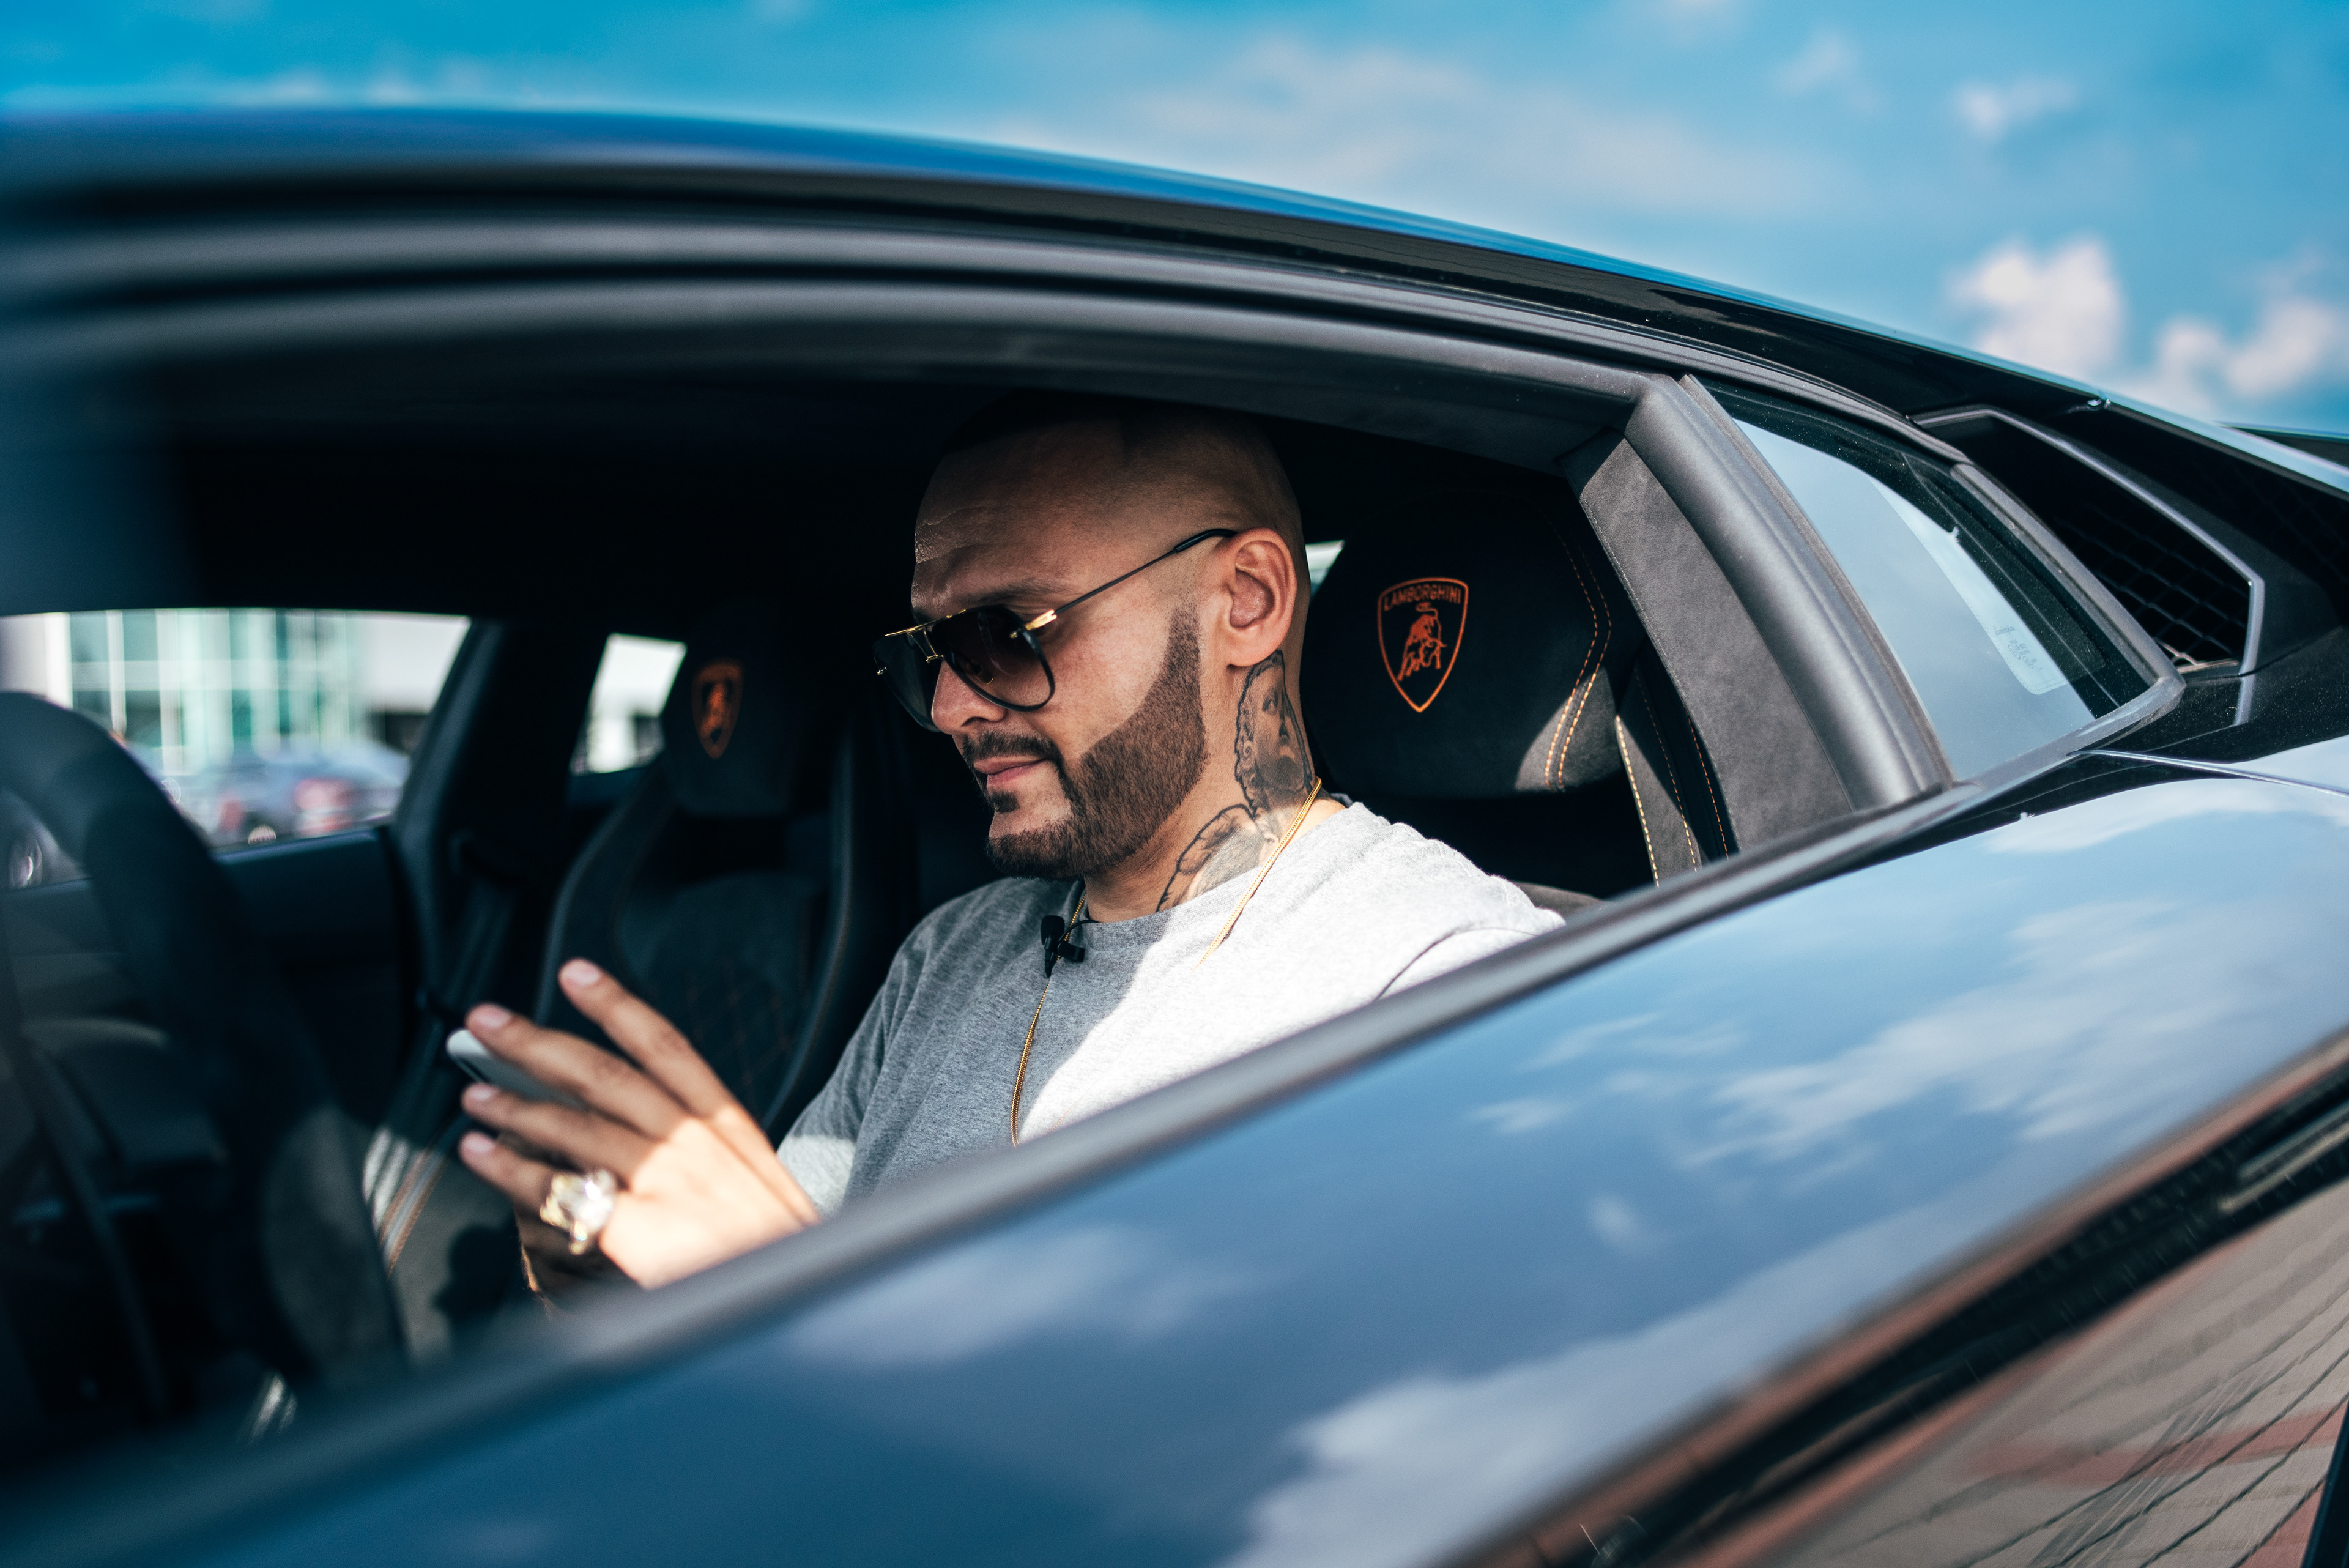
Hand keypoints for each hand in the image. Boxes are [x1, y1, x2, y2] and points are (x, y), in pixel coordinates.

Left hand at [456, 958, 822, 1289]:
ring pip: (574, 1124)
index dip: (616, 1005)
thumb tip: (640, 1134)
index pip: (666, 1046)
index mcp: (729, 1126)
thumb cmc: (777, 1257)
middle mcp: (696, 1142)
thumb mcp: (758, 1188)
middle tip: (488, 1021)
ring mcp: (668, 1181)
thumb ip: (706, 1157)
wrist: (803, 1307)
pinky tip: (479, 1155)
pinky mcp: (639, 1227)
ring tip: (475, 1094)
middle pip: (604, 1074)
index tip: (576, 974)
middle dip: (538, 1042)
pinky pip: (557, 1188)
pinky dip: (510, 1168)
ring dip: (514, 1105)